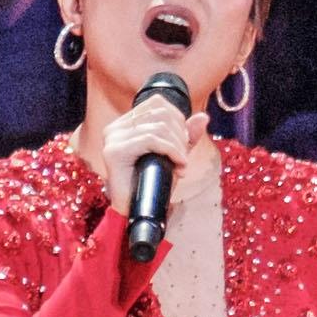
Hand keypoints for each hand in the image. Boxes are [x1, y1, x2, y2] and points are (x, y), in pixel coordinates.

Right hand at [91, 82, 214, 220]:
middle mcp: (115, 127)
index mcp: (125, 124)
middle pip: (160, 112)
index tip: (183, 143)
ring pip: (158, 126)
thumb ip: (186, 136)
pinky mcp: (114, 151)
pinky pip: (151, 139)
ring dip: (178, 146)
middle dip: (180, 134)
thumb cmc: (152, 185)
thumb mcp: (174, 156)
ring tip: (181, 164)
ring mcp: (112, 138)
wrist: (138, 213)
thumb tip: (203, 117)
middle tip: (184, 157)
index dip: (178, 119)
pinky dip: (172, 151)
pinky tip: (178, 165)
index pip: (157, 103)